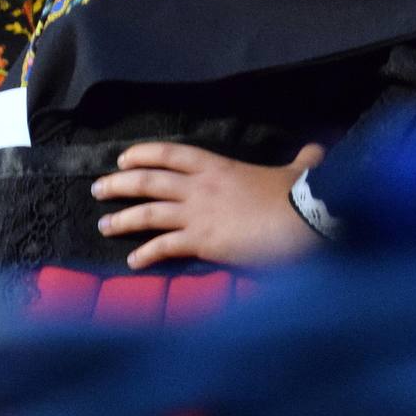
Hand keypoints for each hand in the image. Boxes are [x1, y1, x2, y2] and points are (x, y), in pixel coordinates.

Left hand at [92, 142, 326, 269]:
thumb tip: (317, 153)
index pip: (170, 153)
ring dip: (122, 219)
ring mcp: (198, 214)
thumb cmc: (300, 196)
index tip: (122, 159)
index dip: (142, 154)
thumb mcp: (298, 172)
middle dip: (119, 185)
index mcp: (218, 166)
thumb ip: (302, 162)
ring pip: (148, 213)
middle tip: (97, 190)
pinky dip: (146, 255)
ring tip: (103, 226)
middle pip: (148, 181)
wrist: (304, 221)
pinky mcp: (203, 242)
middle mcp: (200, 187)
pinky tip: (133, 263)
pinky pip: (165, 247)